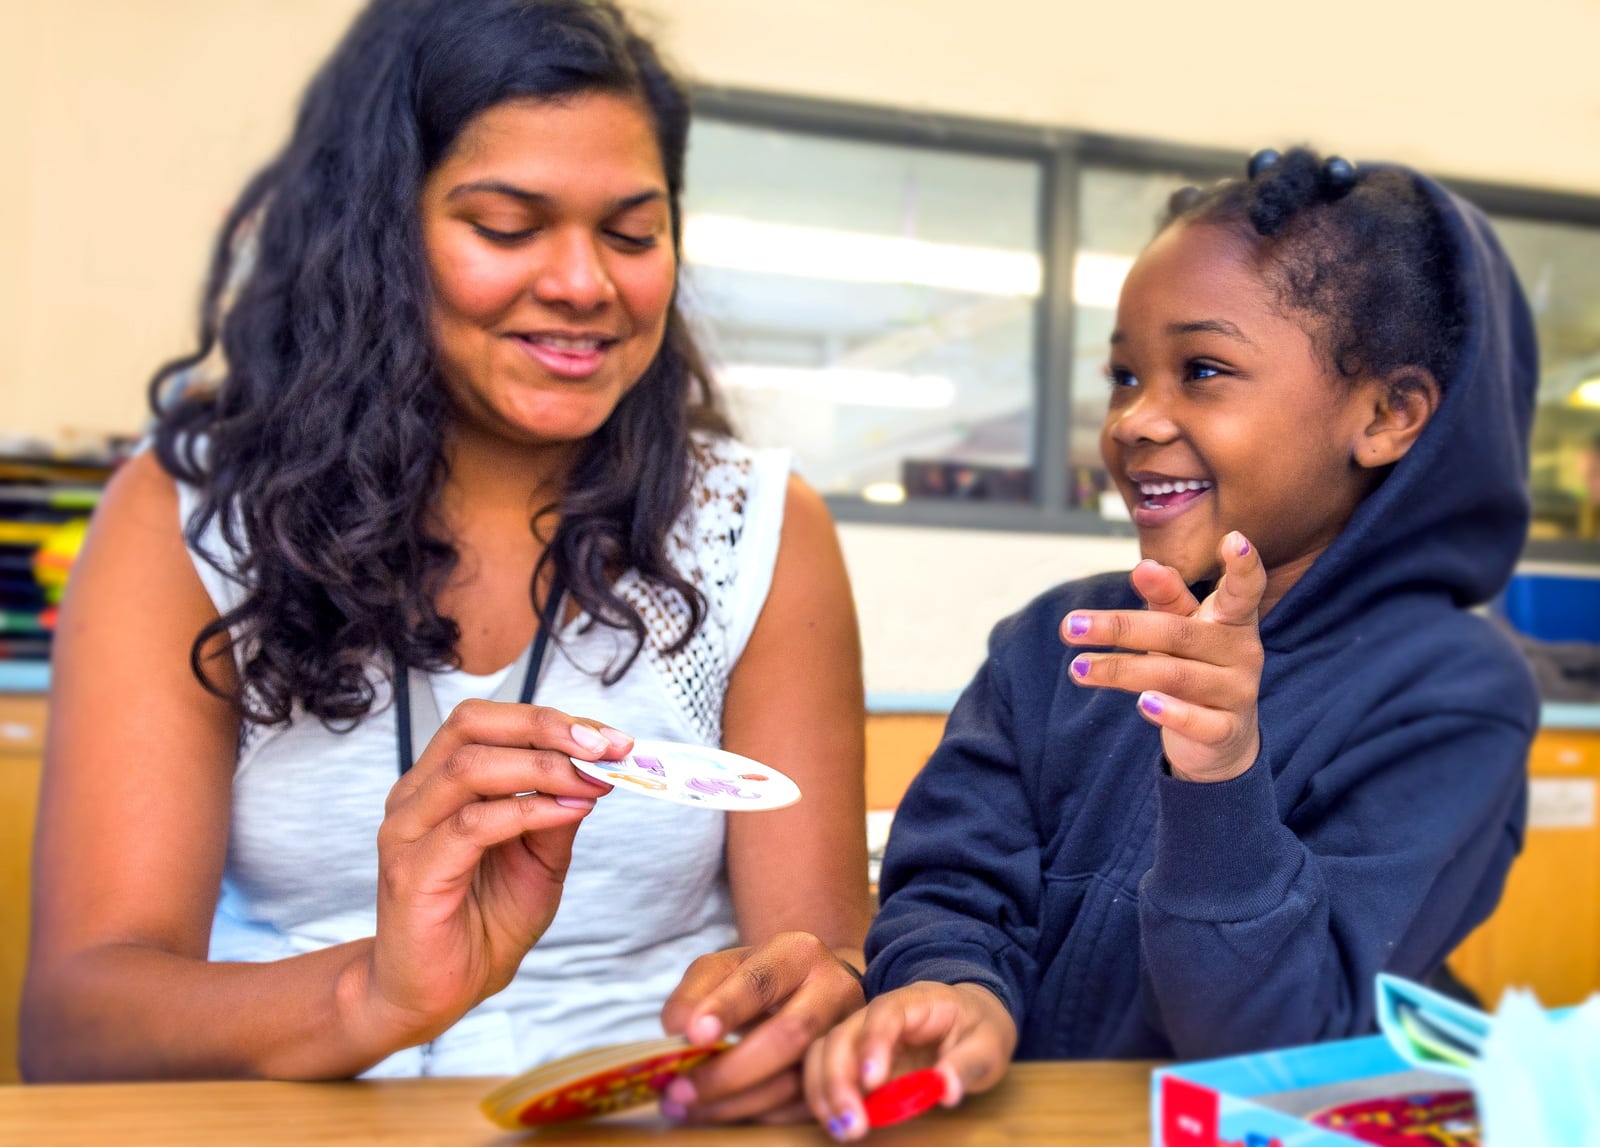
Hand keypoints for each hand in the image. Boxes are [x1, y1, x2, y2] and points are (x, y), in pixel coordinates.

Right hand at [353, 701, 628, 1048]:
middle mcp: (416, 796)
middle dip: (545, 726)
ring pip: (470, 767)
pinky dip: (527, 810)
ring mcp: (407, 831)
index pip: (489, 722)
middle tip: (605, 745)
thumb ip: (558, 811)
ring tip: (595, 779)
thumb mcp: (540, 860)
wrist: (439, 994)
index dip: (552, 719)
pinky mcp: (413, 872)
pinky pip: (471, 824)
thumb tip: (598, 767)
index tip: (612, 736)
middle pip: (471, 725)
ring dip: (544, 766)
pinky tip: (569, 811)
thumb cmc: (484, 924)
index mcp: (440, 783)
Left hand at [657, 932, 866, 1122]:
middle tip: (679, 1090)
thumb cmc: (765, 977)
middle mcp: (833, 989)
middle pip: (789, 1035)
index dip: (727, 1007)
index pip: (761, 981)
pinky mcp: (845, 1074)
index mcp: (798, 953)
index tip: (691, 1034)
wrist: (822, 987)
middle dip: (729, 1071)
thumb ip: (697, 990)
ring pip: (795, 1081)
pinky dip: (756, 1115)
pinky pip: (800, 1107)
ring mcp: (845, 1035)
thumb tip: (676, 1027)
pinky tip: (721, 1112)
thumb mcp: (728, 967)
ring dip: (735, 1104)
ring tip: (686, 1108)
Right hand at [803, 981, 1015, 1141]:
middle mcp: (880, 1014)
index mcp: (917, 1002)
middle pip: (844, 1033)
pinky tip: (834, 1122)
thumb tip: (946, 1089)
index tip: (872, 1082)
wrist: (972, 1017)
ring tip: (841, 1127)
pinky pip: (827, 1068)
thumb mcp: (990, 1045)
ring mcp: (864, 1034)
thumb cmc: (980, 1028)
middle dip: (839, 1078)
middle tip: (852, 1122)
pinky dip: (823, 1095)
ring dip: (825, 1089)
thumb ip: (968, 1065)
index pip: (886, 1013)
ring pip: (826, 1050)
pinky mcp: (857, 1057)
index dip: (873, 1043)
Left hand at [1060, 531, 1266, 782]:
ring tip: (1078, 668)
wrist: (1221, 737)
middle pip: (1176, 633)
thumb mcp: (1180, 628)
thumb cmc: (1194, 665)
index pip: (1243, 590)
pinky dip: (1170, 713)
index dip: (1242, 566)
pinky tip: (1142, 705)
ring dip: (1121, 671)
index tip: (1233, 538)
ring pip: (1175, 676)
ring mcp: (1237, 692)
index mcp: (1232, 620)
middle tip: (1069, 625)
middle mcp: (1241, 652)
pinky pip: (1197, 721)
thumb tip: (1144, 565)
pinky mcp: (1226, 730)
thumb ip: (1164, 598)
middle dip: (1119, 628)